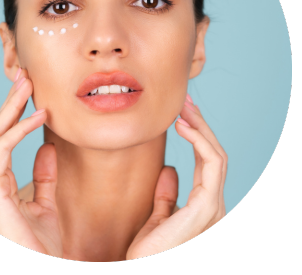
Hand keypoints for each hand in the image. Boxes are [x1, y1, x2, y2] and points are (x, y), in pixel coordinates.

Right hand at [0, 69, 61, 256]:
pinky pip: (3, 150)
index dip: (16, 114)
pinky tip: (38, 116)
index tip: (31, 92)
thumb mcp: (47, 203)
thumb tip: (47, 147)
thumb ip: (45, 176)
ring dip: (11, 107)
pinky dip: (20, 129)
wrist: (42, 267)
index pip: (4, 140)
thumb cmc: (41, 245)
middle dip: (10, 102)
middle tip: (23, 76)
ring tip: (27, 83)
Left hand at [126, 95, 226, 258]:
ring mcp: (213, 206)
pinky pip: (210, 164)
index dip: (197, 135)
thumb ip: (166, 194)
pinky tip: (183, 125)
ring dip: (201, 127)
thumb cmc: (148, 250)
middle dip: (201, 124)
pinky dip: (200, 141)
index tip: (182, 113)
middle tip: (185, 101)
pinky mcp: (206, 207)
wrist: (142, 268)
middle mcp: (213, 203)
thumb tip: (170, 169)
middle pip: (214, 153)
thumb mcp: (157, 215)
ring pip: (216, 155)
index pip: (206, 161)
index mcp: (203, 203)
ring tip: (184, 107)